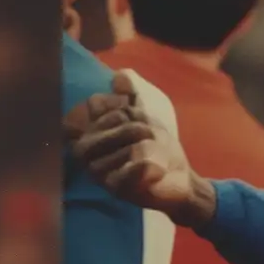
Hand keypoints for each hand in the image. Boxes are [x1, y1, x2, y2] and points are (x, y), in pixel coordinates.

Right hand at [65, 74, 211, 224]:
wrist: (177, 178)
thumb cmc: (156, 145)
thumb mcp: (145, 113)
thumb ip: (130, 93)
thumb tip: (118, 76)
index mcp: (89, 131)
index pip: (97, 103)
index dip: (122, 106)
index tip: (133, 117)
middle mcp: (86, 152)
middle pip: (117, 119)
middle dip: (141, 124)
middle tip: (151, 138)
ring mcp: (98, 171)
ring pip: (129, 142)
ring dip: (151, 145)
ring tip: (154, 155)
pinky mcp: (115, 188)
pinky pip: (135, 166)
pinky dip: (150, 165)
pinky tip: (156, 169)